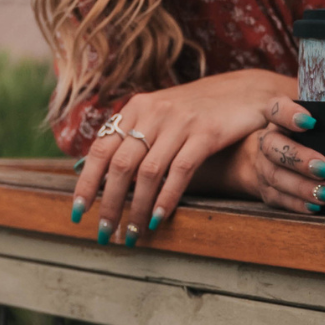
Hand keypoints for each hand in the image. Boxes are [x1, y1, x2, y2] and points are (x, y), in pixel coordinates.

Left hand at [71, 72, 309, 244]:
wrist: (246, 91)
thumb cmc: (200, 110)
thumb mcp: (162, 115)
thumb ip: (136, 138)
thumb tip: (102, 177)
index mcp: (137, 108)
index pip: (100, 149)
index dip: (86, 183)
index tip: (77, 212)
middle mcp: (154, 112)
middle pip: (120, 165)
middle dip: (110, 204)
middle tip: (104, 232)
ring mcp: (180, 121)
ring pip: (148, 172)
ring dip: (136, 208)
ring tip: (133, 234)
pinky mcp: (206, 132)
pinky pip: (180, 171)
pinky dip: (166, 198)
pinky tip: (158, 217)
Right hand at [222, 105, 324, 216]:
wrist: (277, 158)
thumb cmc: (309, 137)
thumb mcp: (314, 122)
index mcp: (278, 120)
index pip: (276, 110)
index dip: (289, 114)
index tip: (312, 121)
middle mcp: (267, 142)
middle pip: (273, 147)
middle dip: (300, 159)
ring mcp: (264, 168)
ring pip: (276, 177)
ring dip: (302, 187)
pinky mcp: (268, 191)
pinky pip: (279, 199)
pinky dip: (298, 204)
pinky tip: (316, 206)